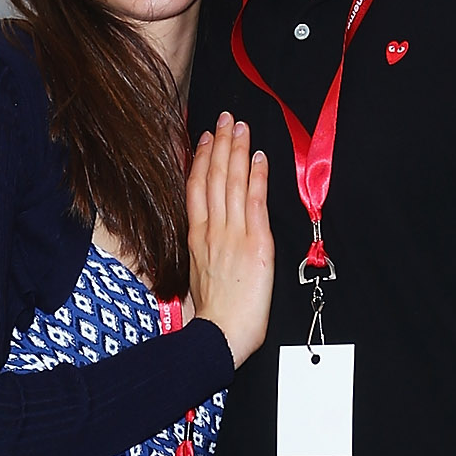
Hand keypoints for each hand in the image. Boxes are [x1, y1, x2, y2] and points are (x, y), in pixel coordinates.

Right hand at [187, 115, 272, 366]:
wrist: (219, 336)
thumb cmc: (212, 316)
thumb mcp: (197, 277)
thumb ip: (203, 252)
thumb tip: (205, 241)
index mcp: (196, 238)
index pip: (195, 189)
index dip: (199, 159)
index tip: (204, 138)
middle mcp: (212, 230)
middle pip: (213, 177)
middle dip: (219, 145)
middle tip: (226, 119)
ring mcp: (233, 234)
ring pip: (232, 183)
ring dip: (237, 151)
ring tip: (241, 128)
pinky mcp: (255, 243)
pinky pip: (255, 202)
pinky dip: (257, 177)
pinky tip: (259, 158)